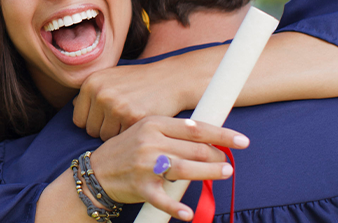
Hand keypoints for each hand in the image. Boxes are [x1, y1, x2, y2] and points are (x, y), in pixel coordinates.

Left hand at [74, 57, 211, 139]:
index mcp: (90, 83)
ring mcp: (116, 105)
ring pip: (105, 137)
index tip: (107, 118)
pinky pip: (121, 138)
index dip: (93, 122)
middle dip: (104, 129)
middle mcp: (100, 93)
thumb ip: (91, 91)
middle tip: (121, 119)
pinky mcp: (132, 117)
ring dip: (117, 134)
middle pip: (90, 130)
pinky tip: (138, 122)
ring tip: (130, 119)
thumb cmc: (139, 81)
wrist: (170, 79)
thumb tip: (72, 105)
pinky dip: (129, 135)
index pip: (78, 119)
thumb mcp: (111, 77)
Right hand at [89, 116, 248, 220]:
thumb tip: (207, 135)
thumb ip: (173, 132)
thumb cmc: (126, 150)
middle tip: (227, 161)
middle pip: (194, 149)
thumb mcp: (145, 131)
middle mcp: (150, 142)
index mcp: (153, 124)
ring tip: (224, 172)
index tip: (241, 140)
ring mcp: (145, 165)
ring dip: (209, 172)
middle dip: (217, 155)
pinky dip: (177, 208)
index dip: (221, 135)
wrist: (95, 172)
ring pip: (186, 169)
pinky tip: (188, 213)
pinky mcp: (141, 187)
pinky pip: (163, 199)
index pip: (194, 129)